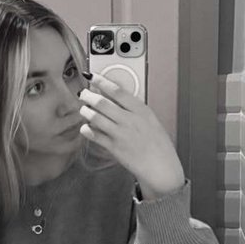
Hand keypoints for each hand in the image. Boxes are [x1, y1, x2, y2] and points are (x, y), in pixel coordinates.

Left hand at [78, 72, 185, 197]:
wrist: (161, 167)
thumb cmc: (159, 145)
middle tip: (83, 94)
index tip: (92, 76)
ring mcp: (120, 134)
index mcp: (142, 111)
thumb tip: (118, 99)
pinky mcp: (114, 148)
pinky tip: (86, 127)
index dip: (102, 82)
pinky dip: (87, 130)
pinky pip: (94, 135)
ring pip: (95, 118)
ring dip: (86, 112)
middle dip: (88, 96)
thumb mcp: (152, 121)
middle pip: (102, 103)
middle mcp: (130, 120)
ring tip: (84, 109)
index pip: (118, 91)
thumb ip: (135, 110)